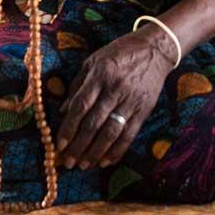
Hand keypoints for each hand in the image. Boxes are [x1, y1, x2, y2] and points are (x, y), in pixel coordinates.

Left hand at [53, 28, 176, 170]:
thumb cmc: (119, 53)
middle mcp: (115, 89)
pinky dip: (117, 151)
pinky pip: (130, 134)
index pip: (80, 106)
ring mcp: (131, 101)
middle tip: (68, 162)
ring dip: (95, 152)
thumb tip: (62, 112)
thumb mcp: (93, 61)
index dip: (68, 128)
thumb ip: (77, 85)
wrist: (155, 49)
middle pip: (94, 123)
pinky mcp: (144, 109)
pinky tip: (106, 162)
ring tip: (84, 165)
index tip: (59, 145)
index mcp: (100, 75)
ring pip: (111, 133)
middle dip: (79, 146)